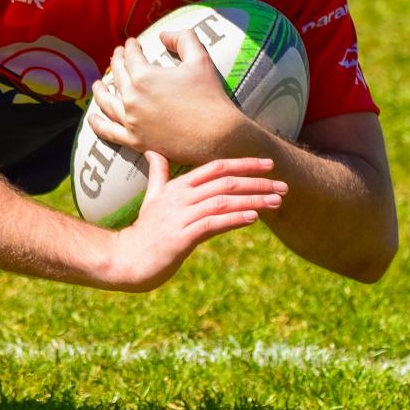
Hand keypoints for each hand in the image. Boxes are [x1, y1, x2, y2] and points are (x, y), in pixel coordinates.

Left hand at [87, 28, 252, 164]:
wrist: (219, 136)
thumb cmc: (210, 96)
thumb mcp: (200, 58)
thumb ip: (182, 38)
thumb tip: (163, 34)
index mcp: (144, 76)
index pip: (131, 57)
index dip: (130, 47)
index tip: (131, 43)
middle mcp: (132, 98)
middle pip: (118, 76)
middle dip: (117, 62)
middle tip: (118, 55)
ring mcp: (131, 122)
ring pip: (107, 103)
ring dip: (100, 91)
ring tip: (98, 84)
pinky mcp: (135, 141)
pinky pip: (109, 132)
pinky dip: (98, 124)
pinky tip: (92, 119)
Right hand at [107, 151, 284, 290]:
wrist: (126, 258)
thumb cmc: (143, 230)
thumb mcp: (152, 198)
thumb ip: (159, 174)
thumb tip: (153, 151)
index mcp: (178, 186)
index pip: (216, 167)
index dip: (244, 164)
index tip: (268, 165)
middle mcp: (181, 197)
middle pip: (225, 182)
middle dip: (257, 182)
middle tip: (283, 186)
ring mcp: (181, 216)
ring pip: (223, 201)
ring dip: (254, 200)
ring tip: (277, 202)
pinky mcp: (182, 237)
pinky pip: (213, 224)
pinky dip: (235, 218)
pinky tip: (253, 218)